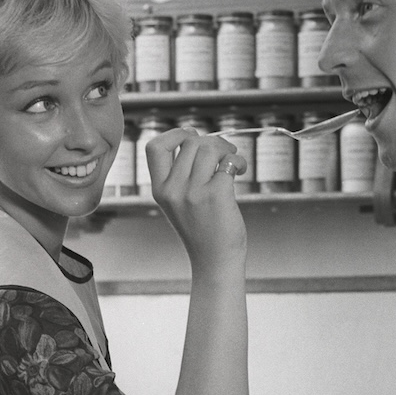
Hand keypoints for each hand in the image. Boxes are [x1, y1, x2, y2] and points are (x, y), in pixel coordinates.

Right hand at [144, 128, 246, 269]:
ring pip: (210, 148)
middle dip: (212, 141)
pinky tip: (241, 169)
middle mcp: (173, 189)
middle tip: (224, 154)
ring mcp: (193, 193)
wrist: (214, 260)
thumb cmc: (202, 229)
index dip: (174, 134)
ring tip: (234, 163)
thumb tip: (196, 138)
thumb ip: (181, 175)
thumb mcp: (178, 202)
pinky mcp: (216, 195)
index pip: (154, 147)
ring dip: (227, 149)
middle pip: (191, 142)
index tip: (192, 136)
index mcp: (160, 190)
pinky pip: (229, 161)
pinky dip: (238, 161)